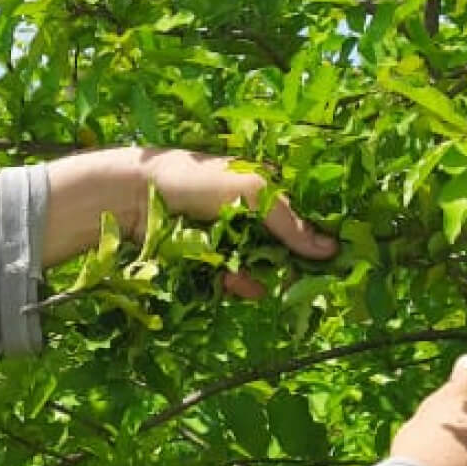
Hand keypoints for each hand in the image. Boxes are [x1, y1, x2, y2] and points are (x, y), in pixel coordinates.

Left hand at [42, 147, 337, 294]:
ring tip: (262, 282)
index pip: (299, 216)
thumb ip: (289, 221)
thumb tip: (329, 250)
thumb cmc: (196, 178)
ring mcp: (226, 237)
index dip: (315, 237)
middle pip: (283, 246)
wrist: (134, 196)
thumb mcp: (251, 190)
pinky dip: (237, 284)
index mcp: (261, 188)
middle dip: (291, 264)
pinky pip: (231, 279)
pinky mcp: (205, 260)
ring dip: (262, 276)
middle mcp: (247, 213)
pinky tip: (239, 287)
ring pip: (258, 266)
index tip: (332, 259)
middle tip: (306, 283)